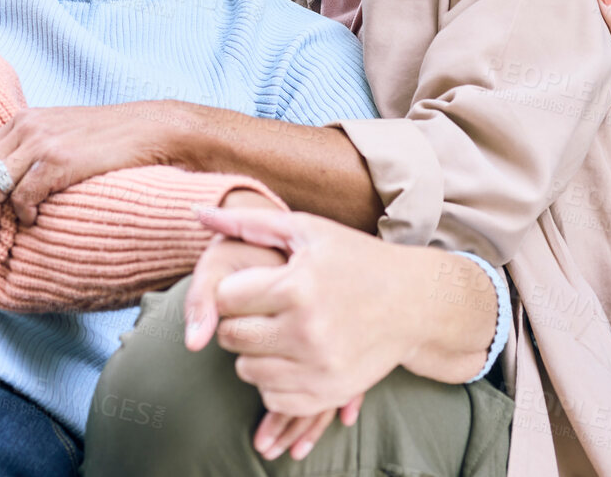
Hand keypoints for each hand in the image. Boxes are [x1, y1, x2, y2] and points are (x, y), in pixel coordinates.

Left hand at [0, 102, 188, 252]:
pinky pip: (22, 196)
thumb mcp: (63, 135)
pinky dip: (21, 216)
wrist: (154, 130)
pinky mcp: (60, 160)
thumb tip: (10, 187)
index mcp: (22, 121)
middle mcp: (25, 127)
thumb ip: (34, 151)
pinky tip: (34, 223)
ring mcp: (41, 142)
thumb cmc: (112, 140)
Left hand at [188, 207, 444, 448]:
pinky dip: (272, 381)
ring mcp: (319, 366)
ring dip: (253, 353)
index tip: (255, 285)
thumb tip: (196, 213)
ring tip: (277, 331)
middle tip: (262, 310)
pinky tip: (290, 357)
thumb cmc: (356, 259)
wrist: (414, 303)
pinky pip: (273, 397)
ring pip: (246, 371)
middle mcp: (307, 330)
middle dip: (239, 322)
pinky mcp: (329, 392)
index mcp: (297, 286)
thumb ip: (248, 222)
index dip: (234, 290)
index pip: (226, 299)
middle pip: (231, 337)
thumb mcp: (307, 230)